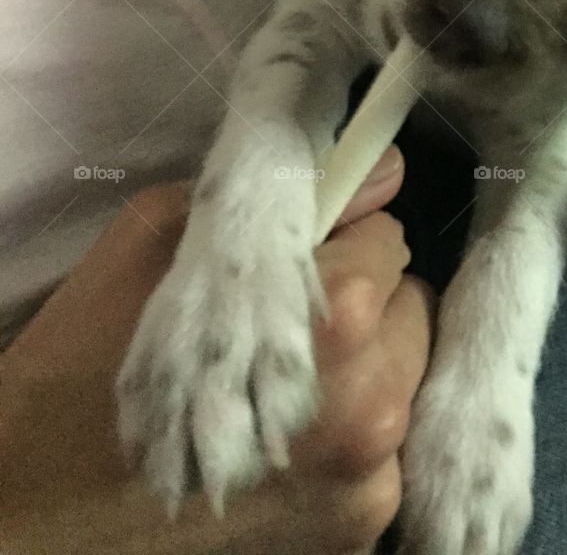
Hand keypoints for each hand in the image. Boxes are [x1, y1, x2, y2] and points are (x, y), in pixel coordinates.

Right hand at [0, 147, 433, 554]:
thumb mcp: (155, 250)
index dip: (340, 243)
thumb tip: (382, 168)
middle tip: (282, 335)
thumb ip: (275, 196)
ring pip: (401, 390)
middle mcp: (372, 404)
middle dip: (358, 312)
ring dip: (358, 382)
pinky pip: (380, 464)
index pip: (389, 241)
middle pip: (409, 317)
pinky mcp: (354, 543)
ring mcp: (369, 486)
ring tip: (272, 400)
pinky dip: (341, 452)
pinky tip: (276, 458)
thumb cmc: (82, 374)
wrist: (26, 530)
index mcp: (336, 318)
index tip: (298, 261)